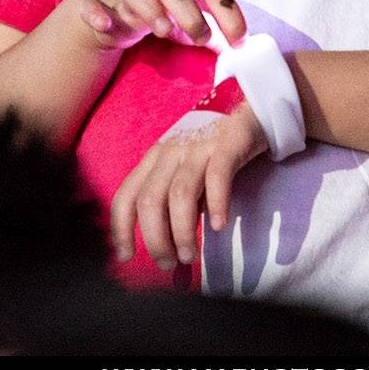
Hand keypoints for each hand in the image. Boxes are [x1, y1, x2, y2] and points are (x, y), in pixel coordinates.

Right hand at [74, 0, 246, 52]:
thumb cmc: (160, 8)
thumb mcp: (188, 18)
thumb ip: (212, 32)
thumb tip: (240, 53)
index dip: (228, 13)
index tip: (240, 41)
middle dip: (190, 14)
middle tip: (202, 38)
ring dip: (150, 9)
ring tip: (163, 31)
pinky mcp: (101, 7)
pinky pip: (94, 6)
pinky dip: (97, 13)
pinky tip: (105, 23)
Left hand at [111, 100, 268, 269]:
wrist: (248, 106)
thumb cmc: (211, 145)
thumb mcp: (182, 168)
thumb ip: (172, 199)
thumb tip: (168, 244)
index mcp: (154, 159)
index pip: (126, 196)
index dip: (121, 229)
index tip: (126, 256)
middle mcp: (171, 151)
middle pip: (151, 200)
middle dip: (155, 239)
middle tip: (168, 263)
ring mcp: (198, 146)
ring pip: (180, 193)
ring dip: (182, 231)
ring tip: (190, 255)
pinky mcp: (228, 143)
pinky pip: (218, 176)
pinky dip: (216, 204)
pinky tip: (218, 226)